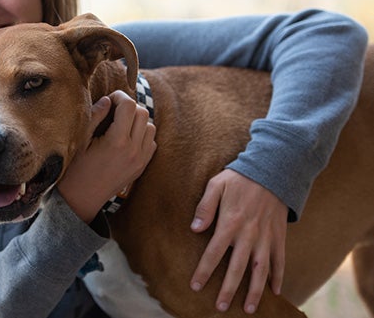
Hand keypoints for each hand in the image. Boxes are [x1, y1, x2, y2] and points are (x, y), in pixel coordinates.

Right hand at [58, 91, 156, 222]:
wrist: (82, 200)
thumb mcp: (79, 140)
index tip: (108, 100)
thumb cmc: (75, 169)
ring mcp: (140, 160)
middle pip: (143, 113)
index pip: (128, 106)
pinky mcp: (141, 167)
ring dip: (137, 120)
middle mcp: (133, 150)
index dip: (118, 97)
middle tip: (113, 110)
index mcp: (116, 142)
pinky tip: (126, 138)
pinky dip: (142, 135)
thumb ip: (95, 117)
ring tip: (120, 124)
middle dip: (128, 107)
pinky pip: (152, 142)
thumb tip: (107, 100)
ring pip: (150, 127)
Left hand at [189, 169, 287, 313]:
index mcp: (230, 223)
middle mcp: (248, 235)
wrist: (272, 171)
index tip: (195, 286)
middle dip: (228, 290)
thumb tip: (194, 229)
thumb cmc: (239, 178)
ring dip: (255, 291)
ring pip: (260, 270)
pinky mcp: (279, 237)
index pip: (213, 253)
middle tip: (220, 307)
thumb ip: (204, 207)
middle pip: (236, 268)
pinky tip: (275, 291)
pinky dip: (278, 277)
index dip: (203, 271)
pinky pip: (280, 261)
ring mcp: (266, 238)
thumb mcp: (215, 185)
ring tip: (249, 309)